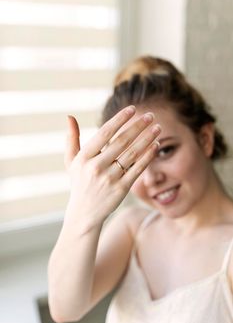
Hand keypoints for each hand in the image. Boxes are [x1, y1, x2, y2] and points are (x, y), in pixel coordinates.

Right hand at [64, 105, 160, 226]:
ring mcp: (109, 179)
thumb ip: (72, 139)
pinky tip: (155, 146)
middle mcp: (96, 167)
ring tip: (157, 128)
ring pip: (132, 154)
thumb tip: (70, 117)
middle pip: (121, 141)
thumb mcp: (71, 162)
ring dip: (147, 139)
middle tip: (150, 115)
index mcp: (84, 157)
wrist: (84, 213)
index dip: (120, 119)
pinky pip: (137, 169)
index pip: (105, 133)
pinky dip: (147, 157)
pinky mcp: (121, 189)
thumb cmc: (79, 183)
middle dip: (138, 126)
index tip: (133, 109)